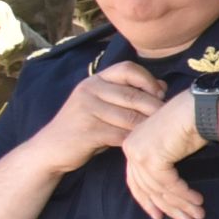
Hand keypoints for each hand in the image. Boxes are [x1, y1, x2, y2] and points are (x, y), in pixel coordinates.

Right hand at [38, 63, 165, 178]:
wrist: (50, 149)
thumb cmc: (85, 126)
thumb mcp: (104, 105)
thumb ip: (129, 94)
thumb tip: (163, 86)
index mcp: (95, 80)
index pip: (128, 68)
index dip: (148, 80)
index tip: (160, 94)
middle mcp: (89, 90)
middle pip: (133, 95)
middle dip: (155, 107)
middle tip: (167, 119)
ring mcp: (86, 110)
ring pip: (130, 116)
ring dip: (148, 126)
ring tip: (159, 132)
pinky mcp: (87, 131)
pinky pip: (121, 134)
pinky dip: (135, 140)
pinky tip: (142, 145)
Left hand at [118, 89, 214, 218]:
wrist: (200, 107)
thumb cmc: (191, 120)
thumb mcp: (172, 144)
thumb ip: (164, 162)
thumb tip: (169, 188)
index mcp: (132, 144)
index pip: (136, 181)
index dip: (149, 201)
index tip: (160, 215)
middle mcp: (131, 149)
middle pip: (147, 188)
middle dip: (169, 207)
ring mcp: (139, 153)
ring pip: (159, 189)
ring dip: (181, 204)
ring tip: (197, 214)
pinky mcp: (152, 157)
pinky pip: (168, 184)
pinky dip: (184, 194)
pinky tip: (197, 200)